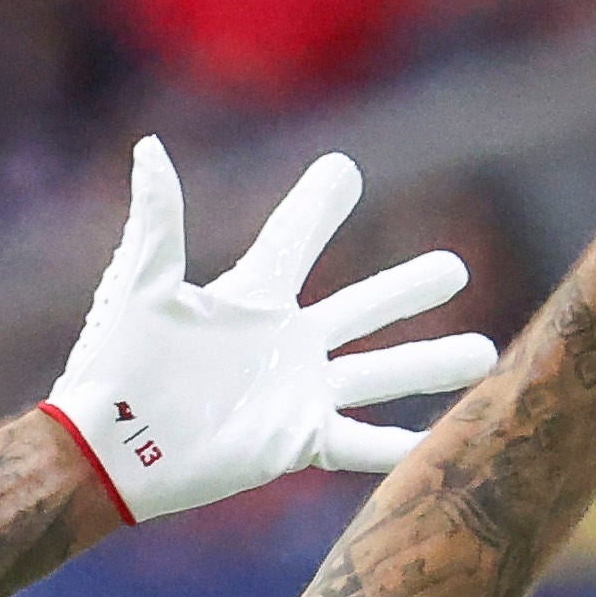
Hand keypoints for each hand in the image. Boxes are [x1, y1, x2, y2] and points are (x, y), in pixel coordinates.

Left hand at [39, 139, 498, 522]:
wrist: (106, 447)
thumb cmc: (115, 365)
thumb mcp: (139, 285)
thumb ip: (157, 220)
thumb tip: (149, 149)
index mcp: (252, 297)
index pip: (297, 236)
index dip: (320, 202)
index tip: (342, 170)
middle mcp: (286, 342)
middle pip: (366, 306)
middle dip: (410, 288)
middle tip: (456, 266)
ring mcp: (297, 393)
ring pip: (383, 374)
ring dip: (433, 365)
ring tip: (488, 354)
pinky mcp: (295, 442)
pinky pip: (362, 444)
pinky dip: (405, 447)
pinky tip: (450, 442)